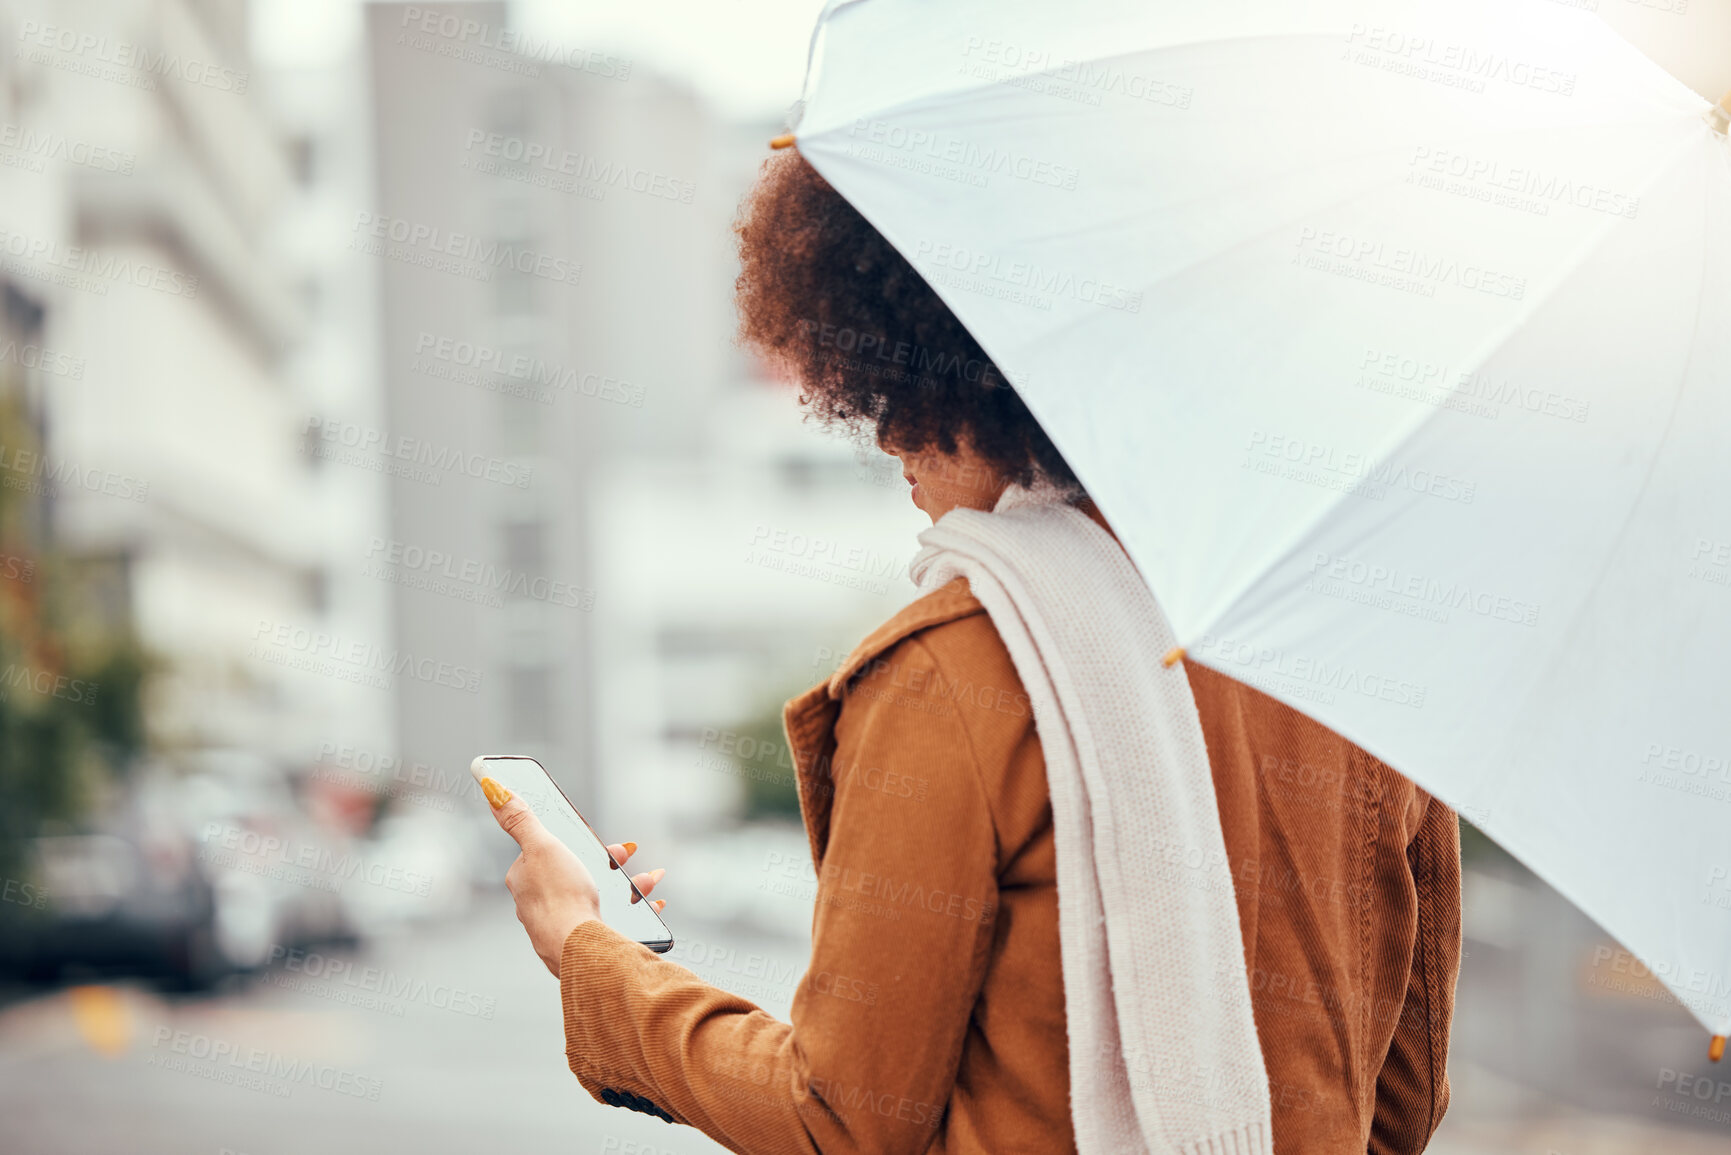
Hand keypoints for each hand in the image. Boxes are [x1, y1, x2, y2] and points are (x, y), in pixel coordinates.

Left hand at [482, 778, 666, 975]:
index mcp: (526, 881)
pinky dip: (634, 909)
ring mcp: (562, 924)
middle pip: (575, 873)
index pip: (545, 853)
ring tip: (646, 880)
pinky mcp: (584, 942)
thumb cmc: (559, 897)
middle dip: (606, 863)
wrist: (580, 948)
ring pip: (597, 896)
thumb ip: (521, 819)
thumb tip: (493, 790)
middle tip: (625, 855)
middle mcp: (539, 905)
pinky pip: (613, 920)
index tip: (595, 840)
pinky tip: (650, 904)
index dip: (572, 842)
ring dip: (627, 885)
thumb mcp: (542, 845)